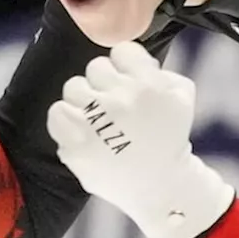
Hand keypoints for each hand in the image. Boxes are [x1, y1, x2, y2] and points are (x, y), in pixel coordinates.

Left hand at [47, 42, 234, 237]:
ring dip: (84, 101)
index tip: (128, 84)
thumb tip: (130, 59)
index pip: (122, 50)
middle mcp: (123, 99)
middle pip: (95, 67)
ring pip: (73, 86)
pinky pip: (56, 111)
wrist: (161, 187)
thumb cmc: (170, 138)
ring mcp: (97, 122)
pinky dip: (65, 119)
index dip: (124, 67)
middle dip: (104, 83)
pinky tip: (79, 130)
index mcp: (150, 84)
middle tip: (113, 106)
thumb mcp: (182, 95)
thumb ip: (159, 69)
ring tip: (96, 120)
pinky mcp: (77, 144)